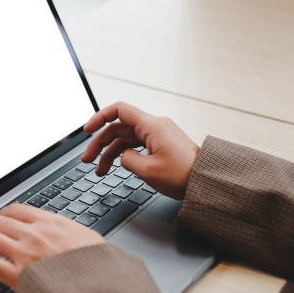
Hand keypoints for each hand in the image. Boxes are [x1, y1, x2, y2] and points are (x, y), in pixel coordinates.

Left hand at [0, 203, 103, 288]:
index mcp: (51, 222)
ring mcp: (24, 253)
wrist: (103, 287)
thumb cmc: (100, 267)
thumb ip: (69, 233)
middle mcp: (34, 233)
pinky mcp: (18, 275)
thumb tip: (65, 233)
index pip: (18, 210)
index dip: (3, 214)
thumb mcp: (88, 239)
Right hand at [81, 102, 198, 198]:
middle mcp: (154, 126)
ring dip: (110, 152)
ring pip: (126, 138)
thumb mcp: (148, 171)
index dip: (99, 118)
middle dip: (100, 143)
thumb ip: (127, 159)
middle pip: (118, 127)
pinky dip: (124, 154)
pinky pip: (137, 144)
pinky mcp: (161, 143)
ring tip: (100, 170)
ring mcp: (158, 134)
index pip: (119, 110)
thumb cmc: (183, 176)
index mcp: (151, 126)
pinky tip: (117, 166)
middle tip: (88, 160)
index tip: (87, 131)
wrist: (206, 182)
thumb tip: (122, 156)